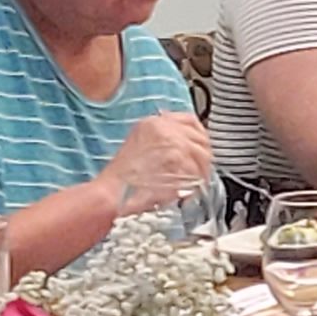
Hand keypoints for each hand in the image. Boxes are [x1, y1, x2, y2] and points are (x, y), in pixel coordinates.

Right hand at [101, 112, 216, 221]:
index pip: (189, 120)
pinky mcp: (179, 159)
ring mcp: (173, 141)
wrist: (113, 195)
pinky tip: (186, 193)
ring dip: (201, 173)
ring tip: (192, 186)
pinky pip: (198, 172)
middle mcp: (164, 127)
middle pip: (201, 138)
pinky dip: (196, 185)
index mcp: (153, 123)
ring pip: (203, 155)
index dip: (199, 136)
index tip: (200, 149)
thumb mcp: (138, 148)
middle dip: (203, 158)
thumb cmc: (122, 181)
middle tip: (199, 174)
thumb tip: (183, 147)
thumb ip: (160, 142)